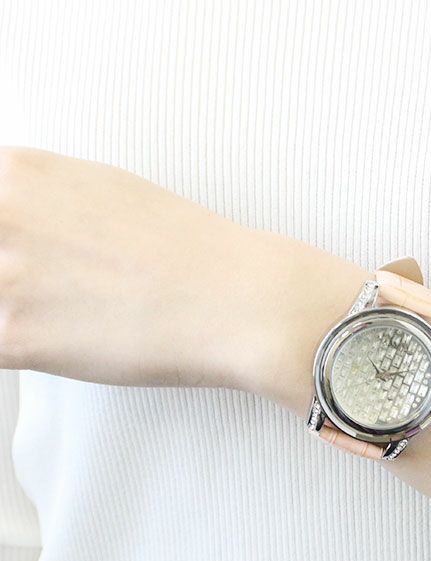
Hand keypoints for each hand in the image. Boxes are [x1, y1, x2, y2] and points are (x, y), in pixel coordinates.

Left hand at [0, 147, 367, 394]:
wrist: (240, 300)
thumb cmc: (193, 250)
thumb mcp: (108, 192)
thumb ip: (44, 202)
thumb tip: (21, 225)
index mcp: (21, 172)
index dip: (11, 244)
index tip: (32, 257)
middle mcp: (3, 215)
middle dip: (16, 279)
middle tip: (64, 292)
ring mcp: (7, 278)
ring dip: (24, 316)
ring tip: (77, 319)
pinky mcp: (19, 339)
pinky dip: (28, 351)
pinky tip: (72, 344)